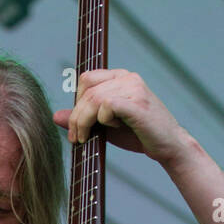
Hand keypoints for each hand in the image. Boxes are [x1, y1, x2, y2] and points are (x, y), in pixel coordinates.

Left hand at [53, 69, 190, 165]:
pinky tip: (111, 128)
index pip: (87, 78)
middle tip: (77, 138)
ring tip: (86, 138)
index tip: (76, 126)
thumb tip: (55, 116)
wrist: (168, 146)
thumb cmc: (138, 135)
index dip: (76, 102)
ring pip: (94, 98)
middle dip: (76, 115)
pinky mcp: (138, 103)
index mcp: (120, 77)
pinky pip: (107, 105)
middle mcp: (128, 77)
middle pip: (87, 88)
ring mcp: (134, 88)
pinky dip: (103, 119)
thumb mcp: (104, 126)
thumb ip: (82, 118)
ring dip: (84, 121)